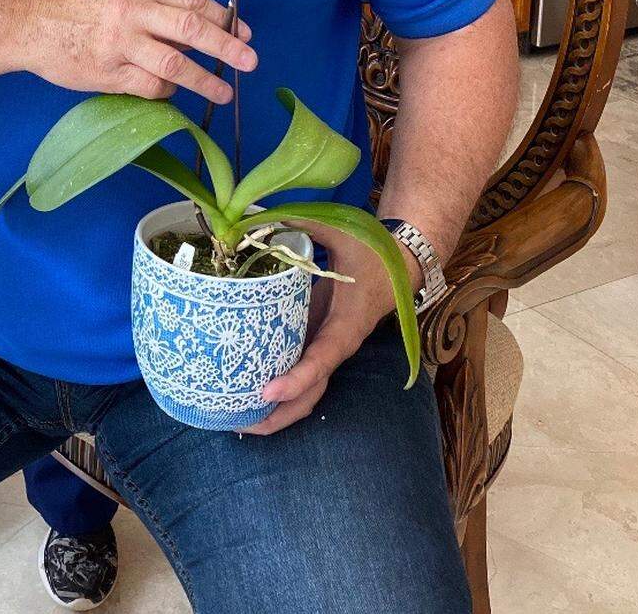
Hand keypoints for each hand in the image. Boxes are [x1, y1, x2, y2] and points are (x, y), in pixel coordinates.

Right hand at [22, 0, 256, 103]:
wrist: (30, 23)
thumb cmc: (79, 8)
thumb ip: (158, 9)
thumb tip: (203, 31)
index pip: (193, 0)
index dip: (224, 18)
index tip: (245, 32)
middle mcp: (134, 11)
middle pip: (193, 29)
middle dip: (228, 47)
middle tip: (251, 61)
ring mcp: (120, 44)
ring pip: (175, 65)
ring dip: (205, 80)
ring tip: (225, 92)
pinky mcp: (108, 73)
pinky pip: (150, 87)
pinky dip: (167, 92)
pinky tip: (172, 92)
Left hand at [243, 225, 422, 435]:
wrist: (401, 265)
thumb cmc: (373, 252)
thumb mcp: (344, 232)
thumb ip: (305, 223)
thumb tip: (261, 215)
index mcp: (346, 325)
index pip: (322, 360)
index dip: (296, 379)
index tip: (267, 391)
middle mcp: (336, 346)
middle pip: (311, 393)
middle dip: (279, 414)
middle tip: (239, 422)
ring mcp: (327, 349)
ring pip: (306, 393)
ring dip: (276, 411)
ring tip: (236, 421)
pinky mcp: (319, 344)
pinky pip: (300, 376)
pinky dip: (278, 390)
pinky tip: (247, 394)